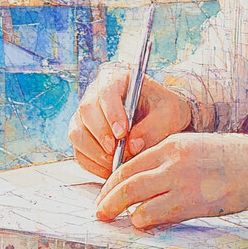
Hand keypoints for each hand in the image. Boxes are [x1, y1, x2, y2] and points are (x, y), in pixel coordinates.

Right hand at [68, 62, 191, 177]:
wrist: (162, 118)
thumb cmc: (165, 109)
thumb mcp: (169, 114)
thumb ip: (153, 128)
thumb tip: (132, 146)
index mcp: (117, 78)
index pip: (106, 90)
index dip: (111, 112)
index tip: (122, 133)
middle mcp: (95, 94)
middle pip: (86, 111)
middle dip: (100, 135)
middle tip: (116, 152)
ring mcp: (86, 116)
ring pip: (77, 133)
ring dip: (94, 152)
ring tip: (115, 164)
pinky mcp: (83, 137)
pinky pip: (79, 152)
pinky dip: (92, 164)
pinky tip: (110, 170)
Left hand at [95, 133, 247, 229]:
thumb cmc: (231, 160)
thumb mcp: (194, 148)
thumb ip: (169, 162)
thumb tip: (145, 184)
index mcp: (171, 144)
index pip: (130, 162)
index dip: (112, 181)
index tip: (106, 193)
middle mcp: (170, 160)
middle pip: (124, 180)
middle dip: (107, 199)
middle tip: (99, 212)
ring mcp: (178, 181)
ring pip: (132, 199)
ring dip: (123, 213)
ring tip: (120, 221)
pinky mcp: (188, 202)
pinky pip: (151, 215)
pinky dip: (143, 221)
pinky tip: (146, 224)